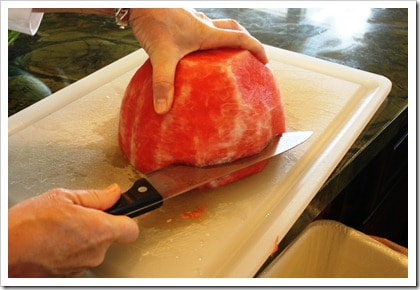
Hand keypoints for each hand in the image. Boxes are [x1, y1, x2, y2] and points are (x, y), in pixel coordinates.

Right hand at [8, 184, 138, 276]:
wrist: (5, 250)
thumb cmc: (28, 225)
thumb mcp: (63, 197)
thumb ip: (96, 196)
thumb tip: (113, 193)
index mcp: (100, 230)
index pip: (131, 229)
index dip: (126, 219)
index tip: (119, 212)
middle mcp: (95, 252)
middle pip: (110, 237)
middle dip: (98, 225)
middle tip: (77, 215)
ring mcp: (82, 266)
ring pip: (93, 249)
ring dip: (83, 238)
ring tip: (60, 228)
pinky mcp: (69, 276)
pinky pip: (79, 259)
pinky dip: (71, 250)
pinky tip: (55, 241)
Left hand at [129, 8, 268, 113]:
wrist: (137, 2)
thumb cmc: (153, 22)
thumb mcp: (161, 56)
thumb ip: (163, 83)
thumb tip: (163, 110)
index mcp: (207, 33)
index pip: (240, 38)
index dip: (256, 48)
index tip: (265, 61)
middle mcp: (203, 24)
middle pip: (232, 28)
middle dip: (245, 40)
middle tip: (250, 56)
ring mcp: (192, 20)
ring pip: (216, 26)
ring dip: (225, 37)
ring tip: (225, 56)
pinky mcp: (180, 19)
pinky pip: (200, 27)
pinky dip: (206, 38)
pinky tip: (194, 50)